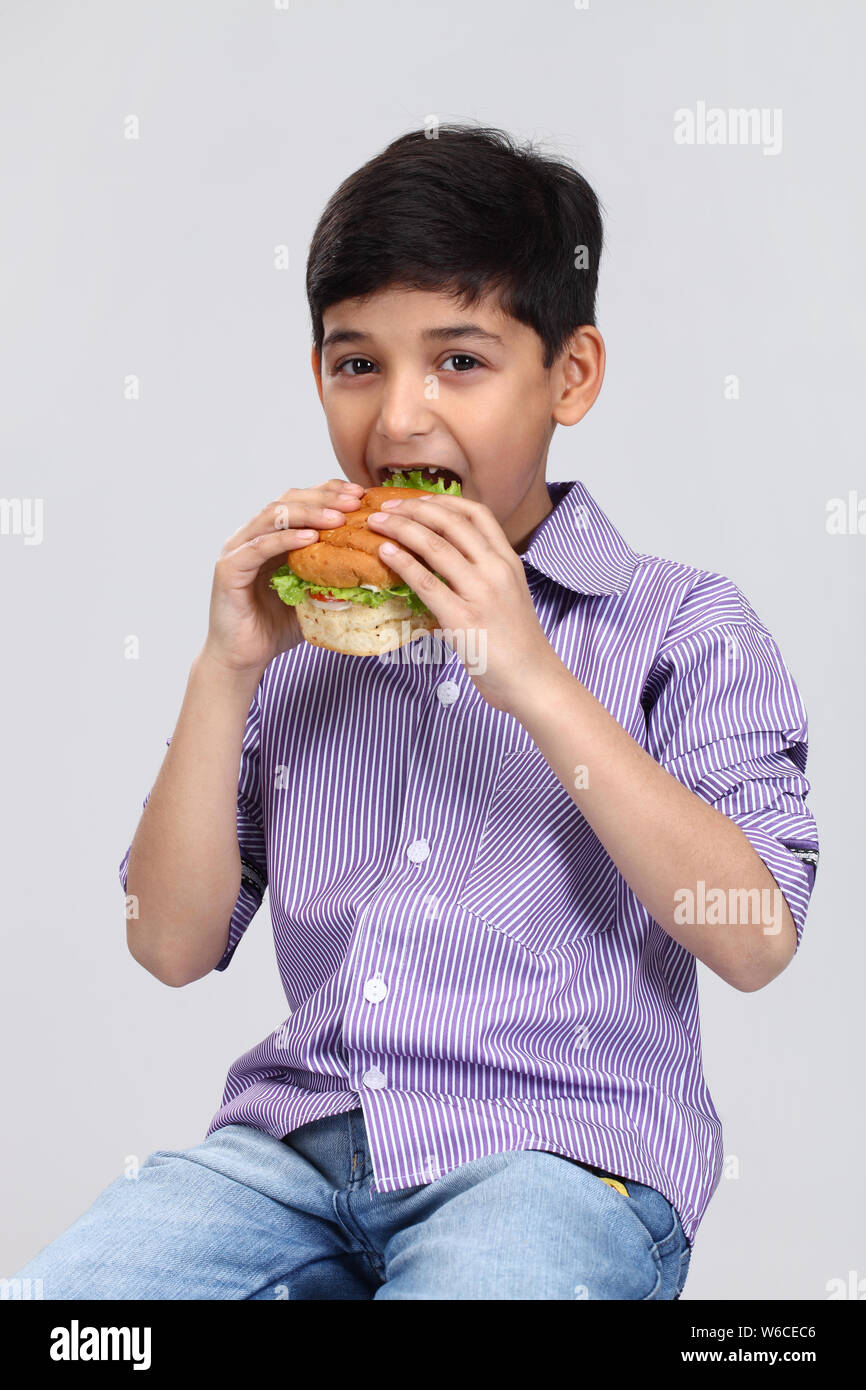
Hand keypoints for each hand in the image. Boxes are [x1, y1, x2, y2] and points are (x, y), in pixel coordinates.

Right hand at [202, 478, 364, 676]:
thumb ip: (333, 577)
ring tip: (338, 517)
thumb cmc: (276, 628)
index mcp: (271, 537)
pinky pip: (260, 547)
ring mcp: (237, 550)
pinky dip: (285, 539)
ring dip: (308, 513)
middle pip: (288, 501)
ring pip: (273, 517)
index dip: (329, 493)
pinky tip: (309, 537)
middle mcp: (251, 537)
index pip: (301, 501)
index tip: (360, 495)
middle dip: (324, 497)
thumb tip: (375, 568)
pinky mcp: (229, 569)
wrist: (242, 659)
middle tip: (355, 500)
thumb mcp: (313, 596)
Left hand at [366, 493, 562, 711]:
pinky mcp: (463, 619)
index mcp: (508, 562)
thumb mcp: (508, 596)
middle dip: (413, 508)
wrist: (533, 681)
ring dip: (400, 528)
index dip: (442, 501)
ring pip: (435, 546)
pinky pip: (425, 582)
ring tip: (378, 523)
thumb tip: (443, 563)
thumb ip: (483, 575)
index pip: (477, 514)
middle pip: (450, 522)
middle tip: (387, 506)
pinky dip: (401, 562)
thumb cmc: (517, 644)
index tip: (416, 501)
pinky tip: (385, 553)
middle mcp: (496, 570)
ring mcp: (481, 593)